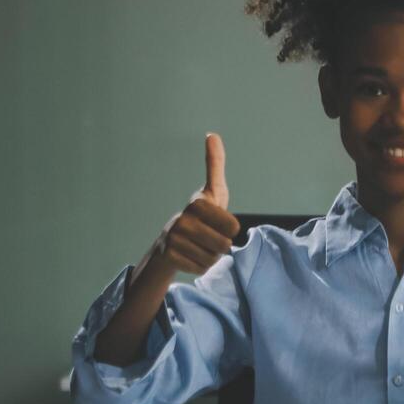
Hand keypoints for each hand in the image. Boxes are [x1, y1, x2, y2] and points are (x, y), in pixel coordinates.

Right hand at [152, 133, 240, 275]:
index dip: (230, 229)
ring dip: (211, 256)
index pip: (233, 227)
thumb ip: (215, 164)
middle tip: (208, 237)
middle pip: (224, 245)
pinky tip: (190, 256)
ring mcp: (174, 239)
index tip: (218, 223)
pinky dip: (200, 266)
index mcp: (197, 203)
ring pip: (213, 259)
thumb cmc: (201, 215)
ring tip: (199, 246)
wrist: (170, 242)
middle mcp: (182, 219)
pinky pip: (201, 268)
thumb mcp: (213, 191)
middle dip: (221, 245)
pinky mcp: (170, 256)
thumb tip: (212, 135)